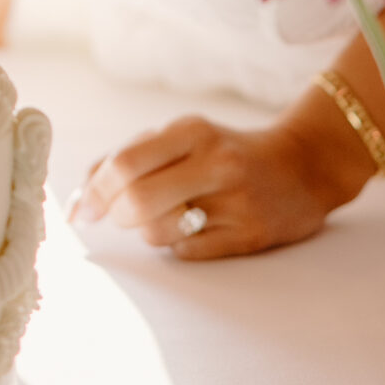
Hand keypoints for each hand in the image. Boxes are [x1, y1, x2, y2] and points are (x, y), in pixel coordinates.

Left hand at [69, 113, 353, 259]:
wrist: (304, 167)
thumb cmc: (225, 152)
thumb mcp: (182, 137)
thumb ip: (131, 157)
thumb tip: (80, 197)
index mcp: (192, 131)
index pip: (125, 163)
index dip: (94, 192)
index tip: (83, 210)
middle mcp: (215, 163)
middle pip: (136, 203)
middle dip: (115, 215)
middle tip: (118, 216)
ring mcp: (235, 201)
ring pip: (158, 232)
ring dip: (146, 231)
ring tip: (165, 216)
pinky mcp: (249, 236)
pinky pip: (186, 252)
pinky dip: (175, 244)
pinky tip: (192, 228)